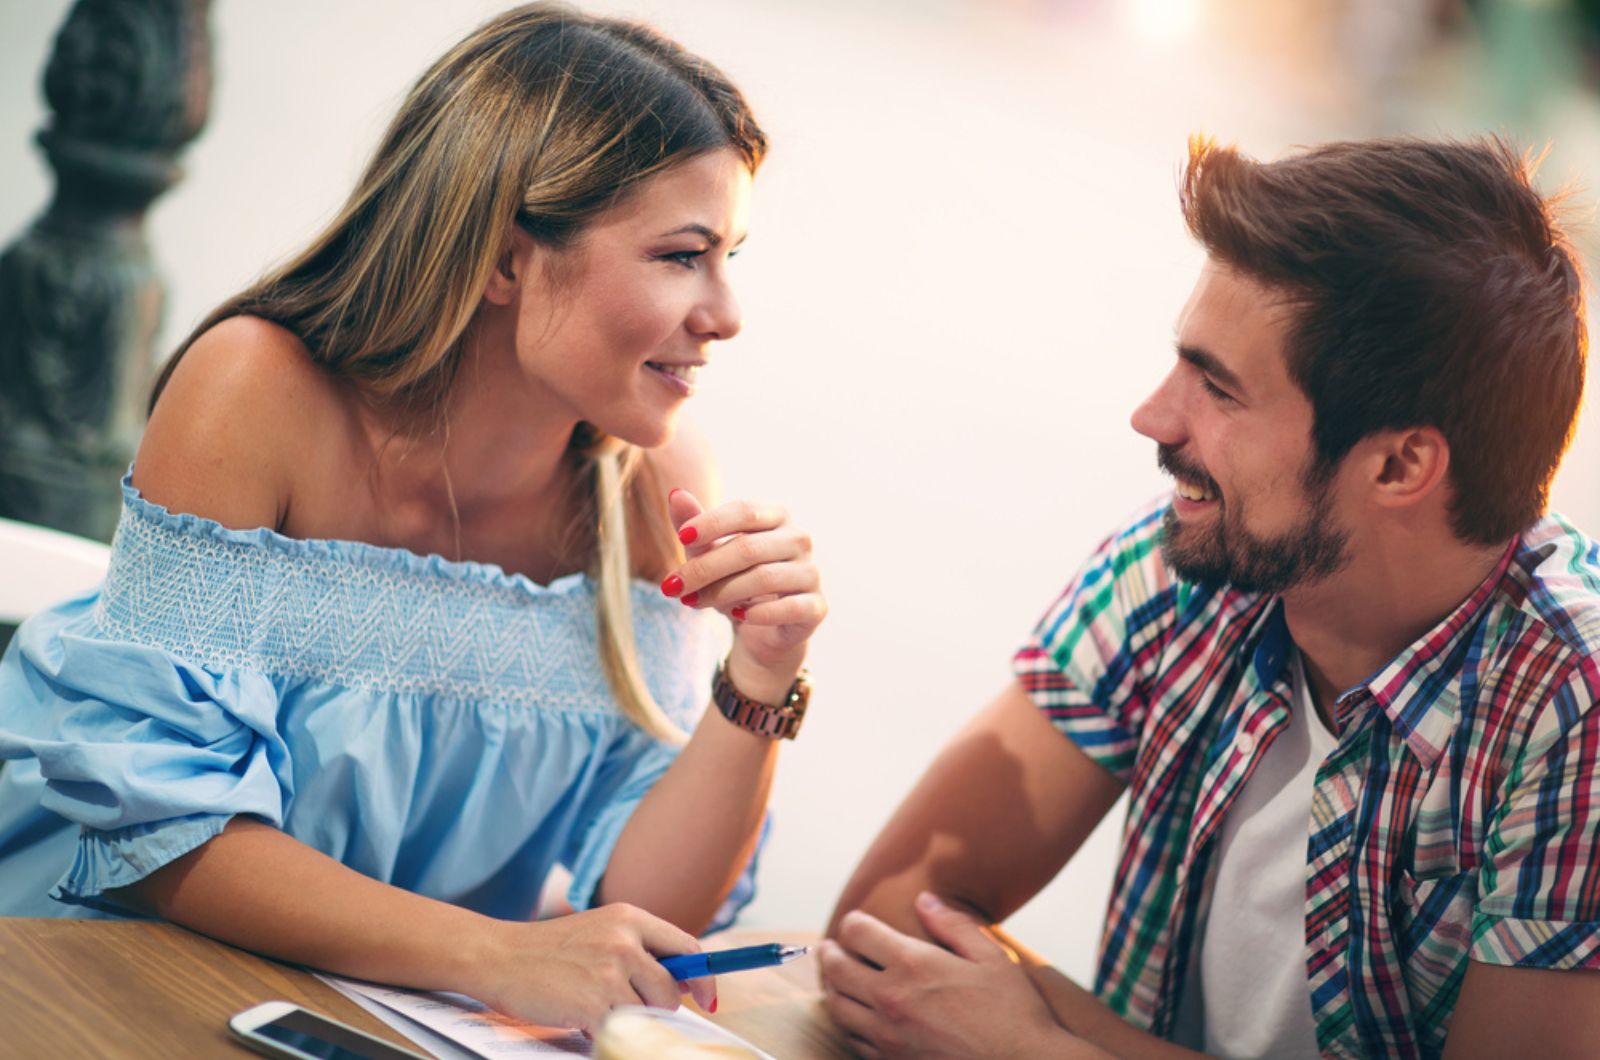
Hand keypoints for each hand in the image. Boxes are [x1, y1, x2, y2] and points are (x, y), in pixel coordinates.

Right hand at [471, 903, 715, 1033]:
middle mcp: (624, 941)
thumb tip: (683, 981)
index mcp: (630, 918)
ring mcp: (609, 973)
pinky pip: (619, 1029)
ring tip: (593, 1002)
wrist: (499, 956)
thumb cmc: (549, 950)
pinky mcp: (593, 1003)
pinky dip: (604, 1029)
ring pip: (647, 1012)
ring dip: (627, 1017)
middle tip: (622, 1001)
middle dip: (656, 1005)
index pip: (688, 948)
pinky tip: (580, 1015)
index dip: (704, 977)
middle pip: (671, 989)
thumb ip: (639, 948)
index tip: (708, 998)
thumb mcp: (600, 930)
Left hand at [663, 489, 825, 687]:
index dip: (712, 522)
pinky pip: (790, 608)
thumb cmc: (735, 580)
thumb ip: (693, 526)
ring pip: (765, 578)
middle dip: (705, 568)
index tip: (682, 536)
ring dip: (723, 593)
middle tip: (672, 587)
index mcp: (777, 517)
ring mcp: (811, 572)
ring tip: (695, 603)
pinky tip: (737, 616)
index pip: (745, 510)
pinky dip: (760, 613)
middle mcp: (799, 539)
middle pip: (749, 548)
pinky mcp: (817, 606)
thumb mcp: (708, 553)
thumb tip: (675, 494)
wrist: (764, 629)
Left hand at [819, 892, 1069, 1058]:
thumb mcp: (990, 957)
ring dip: (832, 989)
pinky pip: (854, 1041)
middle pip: (837, 969)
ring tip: (835, 980)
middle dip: (830, 953)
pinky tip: (858, 1017)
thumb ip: (953, 924)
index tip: (856, 923)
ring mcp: (888, 1036)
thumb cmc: (1012, 1012)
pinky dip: (848, 1024)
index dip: (854, 923)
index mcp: (914, 965)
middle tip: (828, 948)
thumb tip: (924, 900)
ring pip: (838, 1008)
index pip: (859, 932)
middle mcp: (892, 999)